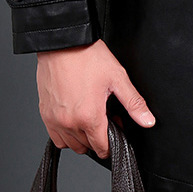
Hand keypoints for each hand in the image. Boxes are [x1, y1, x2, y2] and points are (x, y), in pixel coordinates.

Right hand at [36, 39, 154, 157]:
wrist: (64, 43)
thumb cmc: (88, 57)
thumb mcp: (118, 78)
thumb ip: (134, 103)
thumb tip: (148, 120)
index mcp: (89, 116)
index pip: (102, 148)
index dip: (113, 141)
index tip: (115, 127)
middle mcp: (69, 123)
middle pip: (87, 147)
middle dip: (98, 137)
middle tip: (104, 117)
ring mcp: (54, 120)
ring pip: (70, 145)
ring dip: (82, 138)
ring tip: (89, 116)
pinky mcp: (45, 114)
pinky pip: (55, 137)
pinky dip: (65, 134)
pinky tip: (74, 118)